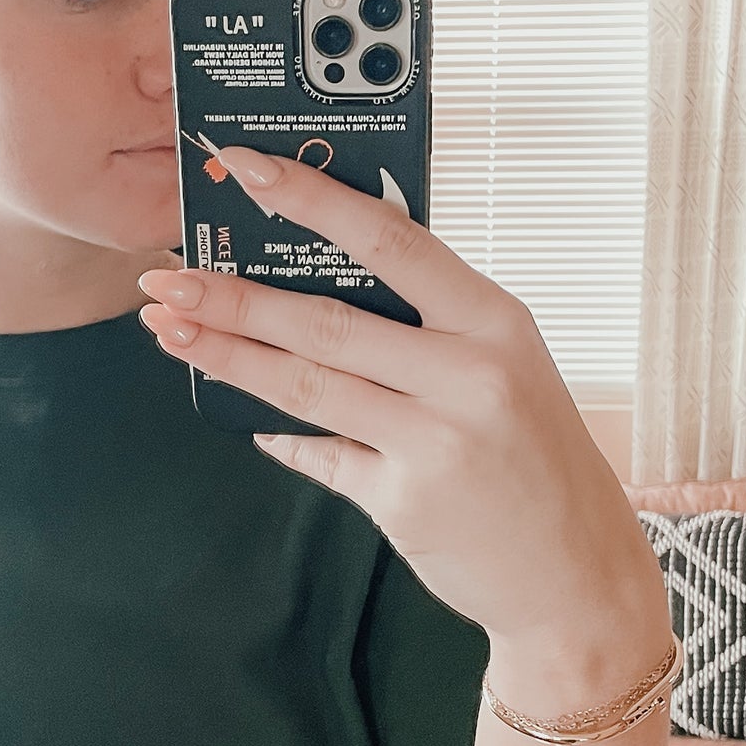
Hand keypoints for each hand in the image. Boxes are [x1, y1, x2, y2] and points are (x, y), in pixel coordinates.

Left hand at [138, 144, 672, 704]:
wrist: (578, 576)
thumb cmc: (537, 459)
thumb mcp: (509, 368)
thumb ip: (432, 326)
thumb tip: (324, 284)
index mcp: (495, 320)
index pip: (391, 238)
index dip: (312, 199)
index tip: (248, 170)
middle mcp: (468, 375)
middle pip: (326, 321)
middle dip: (233, 297)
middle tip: (166, 278)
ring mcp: (435, 441)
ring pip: (307, 386)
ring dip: (229, 357)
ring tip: (173, 332)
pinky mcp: (405, 501)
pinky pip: (321, 455)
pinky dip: (281, 435)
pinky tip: (246, 419)